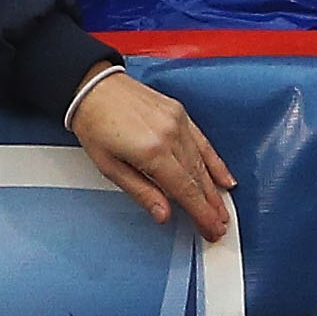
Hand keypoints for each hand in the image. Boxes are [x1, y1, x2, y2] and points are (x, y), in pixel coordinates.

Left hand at [69, 68, 236, 238]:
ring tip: (221, 209)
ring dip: (213, 188)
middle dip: (210, 206)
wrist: (92, 87)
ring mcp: (177, 121)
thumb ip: (141, 192)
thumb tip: (163, 214)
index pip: (185, 191)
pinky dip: (214, 161)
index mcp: (151, 152)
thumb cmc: (94, 124)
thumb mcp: (109, 167)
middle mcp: (169, 135)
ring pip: (202, 162)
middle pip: (197, 179)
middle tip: (218, 226)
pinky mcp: (179, 112)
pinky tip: (224, 177)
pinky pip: (202, 141)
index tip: (211, 229)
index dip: (201, 213)